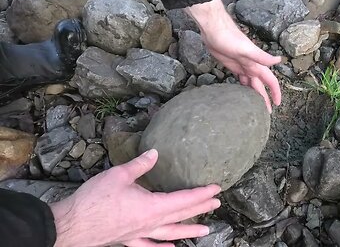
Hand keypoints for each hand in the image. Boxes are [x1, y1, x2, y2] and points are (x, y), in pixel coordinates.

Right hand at [50, 149, 220, 246]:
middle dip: (201, 209)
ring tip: (206, 231)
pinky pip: (150, 246)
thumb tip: (155, 153)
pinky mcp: (128, 239)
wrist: (72, 225)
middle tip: (217, 204)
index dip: (201, 194)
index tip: (216, 189)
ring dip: (189, 231)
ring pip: (171, 233)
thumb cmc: (94, 200)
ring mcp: (140, 234)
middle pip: (181, 215)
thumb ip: (140, 164)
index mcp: (152, 206)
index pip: (184, 199)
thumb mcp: (119, 175)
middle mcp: (150, 223)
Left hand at [185, 0, 281, 112]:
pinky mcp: (232, 66)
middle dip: (264, 98)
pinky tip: (241, 93)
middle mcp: (251, 66)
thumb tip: (279, 60)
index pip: (270, 80)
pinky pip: (240, 79)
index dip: (275, 92)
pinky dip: (243, 87)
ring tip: (254, 107)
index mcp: (256, 64)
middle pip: (260, 85)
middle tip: (265, 113)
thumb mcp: (246, 49)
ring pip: (250, 83)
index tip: (277, 104)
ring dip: (253, 94)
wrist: (213, 29)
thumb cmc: (229, 37)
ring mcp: (241, 66)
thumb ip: (261, 56)